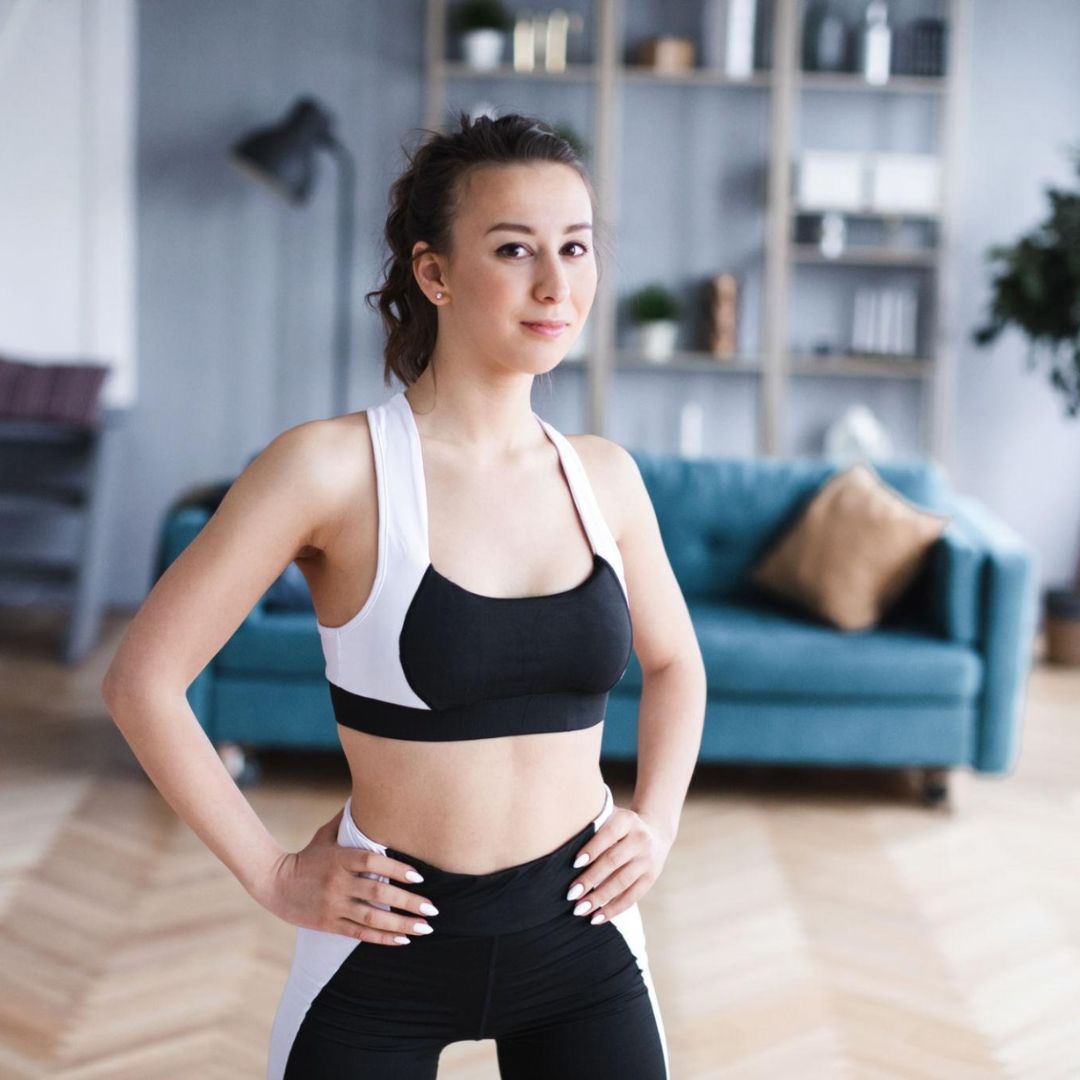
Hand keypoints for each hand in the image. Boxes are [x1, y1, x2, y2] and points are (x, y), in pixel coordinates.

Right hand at [256, 807, 440, 945]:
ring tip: (424, 928)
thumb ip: (347, 823)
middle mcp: (339, 883)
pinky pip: (360, 933)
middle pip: (378, 893)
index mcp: (340, 859)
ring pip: (373, 918)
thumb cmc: (307, 857)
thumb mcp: (324, 835)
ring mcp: (334, 906)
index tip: (419, 877)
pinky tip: (403, 940)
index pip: (373, 863)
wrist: (274, 884)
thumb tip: (368, 798)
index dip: (397, 869)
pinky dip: (382, 938)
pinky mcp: (330, 924)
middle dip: (408, 902)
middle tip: (432, 909)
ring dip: (401, 925)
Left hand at [565, 806, 674, 924]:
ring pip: (622, 882)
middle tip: (571, 894)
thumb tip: (562, 845)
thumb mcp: (610, 817)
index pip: (608, 834)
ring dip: (599, 898)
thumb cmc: (618, 827)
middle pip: (613, 861)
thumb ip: (592, 826)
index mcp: (627, 820)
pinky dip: (613, 909)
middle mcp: (640, 839)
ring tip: (580, 909)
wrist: (655, 832)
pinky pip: (632, 897)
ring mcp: (647, 860)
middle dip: (590, 879)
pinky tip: (597, 917)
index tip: (573, 864)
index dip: (592, 848)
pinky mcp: (651, 878)